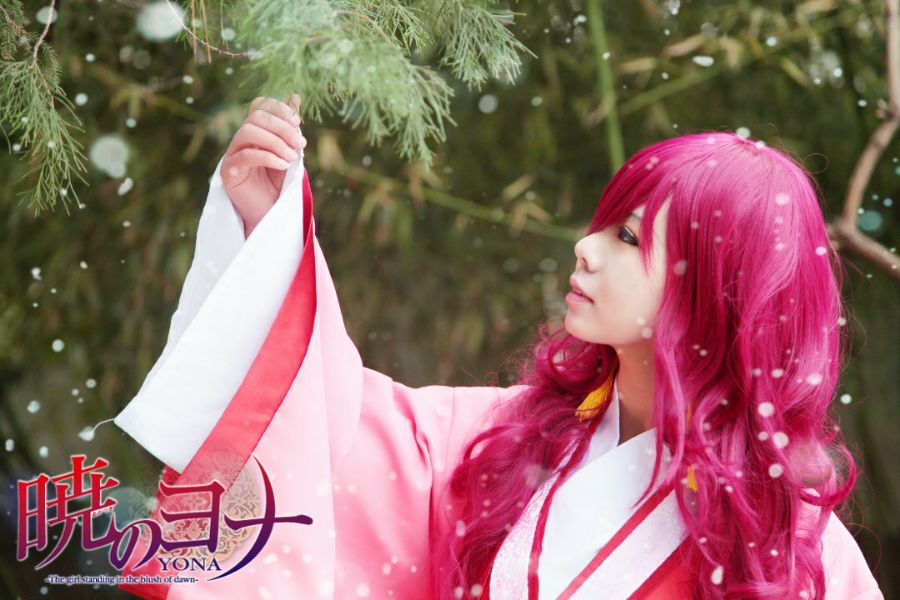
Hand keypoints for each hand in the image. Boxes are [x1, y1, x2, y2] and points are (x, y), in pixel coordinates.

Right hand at [221, 94, 306, 236]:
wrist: (270, 212)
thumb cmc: (279, 183)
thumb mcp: (289, 152)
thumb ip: (290, 128)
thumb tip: (294, 96)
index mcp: (256, 131)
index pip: (260, 105)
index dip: (278, 108)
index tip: (298, 122)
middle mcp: (241, 139)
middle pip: (256, 117)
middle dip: (282, 127)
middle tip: (301, 143)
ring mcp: (232, 154)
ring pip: (247, 132)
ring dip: (275, 142)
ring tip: (291, 157)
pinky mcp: (229, 172)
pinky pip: (245, 156)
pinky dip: (268, 157)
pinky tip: (283, 165)